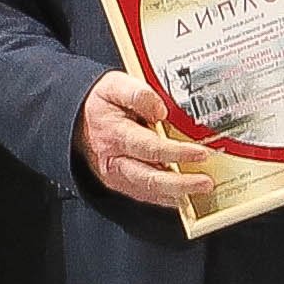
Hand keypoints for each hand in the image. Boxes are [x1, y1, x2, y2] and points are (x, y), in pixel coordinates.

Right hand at [76, 69, 210, 213]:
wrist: (78, 120)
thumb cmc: (100, 104)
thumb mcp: (115, 85)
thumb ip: (138, 93)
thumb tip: (160, 109)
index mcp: (114, 135)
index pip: (149, 147)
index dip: (176, 152)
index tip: (200, 153)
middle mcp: (114, 161)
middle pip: (150, 179)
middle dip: (180, 184)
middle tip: (205, 182)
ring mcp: (118, 176)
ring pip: (150, 192)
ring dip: (177, 194)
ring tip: (201, 188)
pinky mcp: (123, 184)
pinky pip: (148, 196)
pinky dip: (168, 198)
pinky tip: (186, 195)